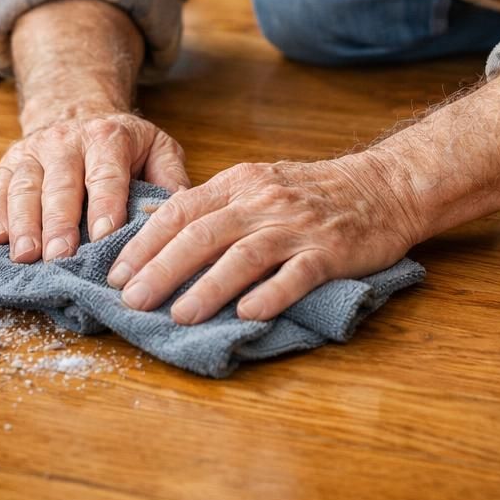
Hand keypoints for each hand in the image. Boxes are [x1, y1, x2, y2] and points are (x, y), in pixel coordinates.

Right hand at [0, 113, 188, 262]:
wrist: (79, 111)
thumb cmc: (124, 145)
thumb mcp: (158, 149)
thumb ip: (171, 180)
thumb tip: (183, 218)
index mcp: (109, 138)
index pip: (106, 175)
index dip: (104, 205)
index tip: (103, 236)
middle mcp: (68, 140)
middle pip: (60, 184)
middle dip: (59, 223)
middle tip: (60, 257)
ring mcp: (35, 150)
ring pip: (25, 186)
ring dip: (23, 223)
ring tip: (25, 256)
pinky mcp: (10, 161)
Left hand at [106, 155, 420, 323]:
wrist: (383, 187)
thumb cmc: (312, 193)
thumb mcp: (258, 185)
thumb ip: (214, 206)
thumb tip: (154, 231)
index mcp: (240, 183)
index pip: (181, 210)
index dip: (145, 243)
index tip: (116, 274)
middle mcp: (264, 202)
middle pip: (203, 234)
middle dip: (162, 269)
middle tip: (131, 301)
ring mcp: (298, 227)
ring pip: (244, 255)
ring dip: (207, 287)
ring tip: (179, 315)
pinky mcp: (331, 251)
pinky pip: (297, 273)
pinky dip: (271, 293)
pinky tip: (248, 314)